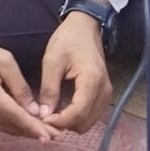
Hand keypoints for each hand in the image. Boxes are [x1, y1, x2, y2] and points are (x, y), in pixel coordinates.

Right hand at [0, 16, 53, 139]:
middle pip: (10, 125)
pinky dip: (13, 126)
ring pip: (4, 127)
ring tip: (46, 133)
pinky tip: (26, 126)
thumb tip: (34, 110)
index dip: (34, 126)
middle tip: (57, 136)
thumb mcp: (3, 58)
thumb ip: (20, 85)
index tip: (52, 134)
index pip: (14, 114)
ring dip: (25, 131)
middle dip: (34, 131)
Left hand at [38, 7, 112, 131]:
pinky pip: (92, 114)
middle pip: (84, 122)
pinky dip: (77, 117)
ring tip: (52, 113)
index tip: (42, 120)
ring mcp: (107, 93)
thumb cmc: (67, 39)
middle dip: (64, 124)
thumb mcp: (52, 60)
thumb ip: (49, 88)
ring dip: (71, 122)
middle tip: (45, 117)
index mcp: (92, 81)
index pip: (78, 113)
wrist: (85, 26)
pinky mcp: (104, 94)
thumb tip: (43, 114)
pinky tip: (63, 108)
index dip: (59, 121)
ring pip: (89, 121)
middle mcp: (104, 91)